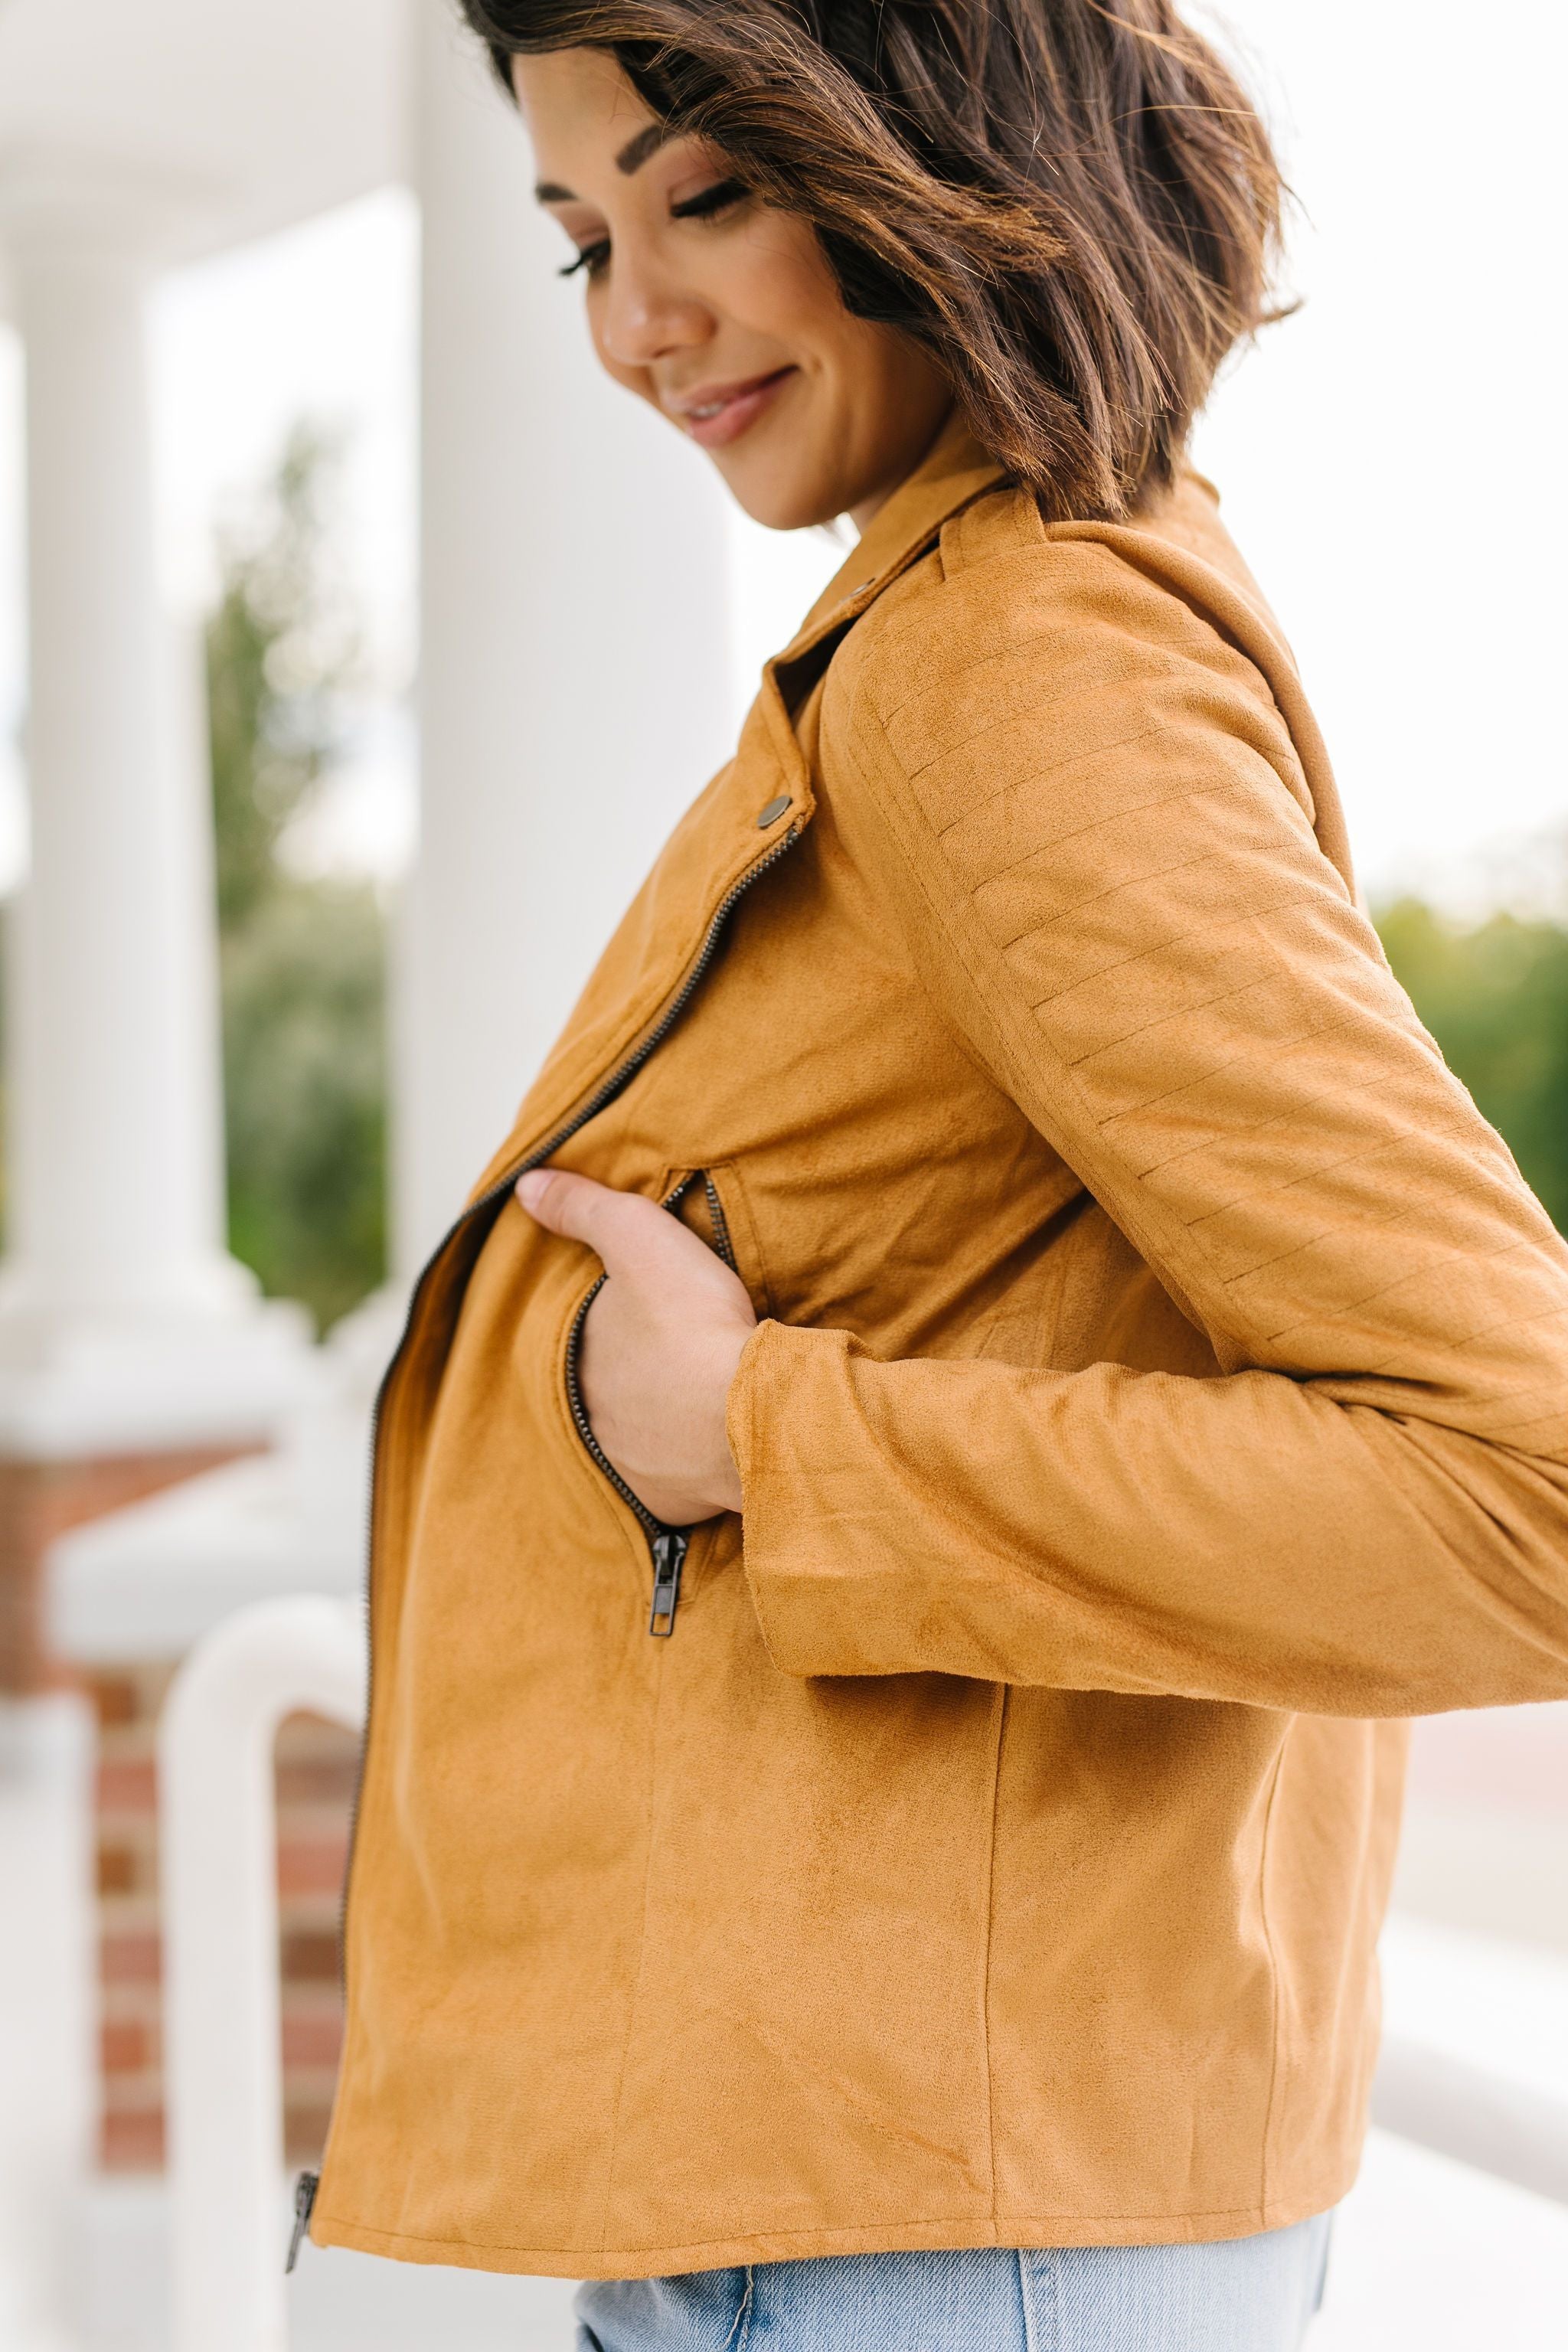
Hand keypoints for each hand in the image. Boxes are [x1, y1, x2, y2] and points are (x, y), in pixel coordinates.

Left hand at [515, 1168, 754, 1524]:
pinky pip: (672, 1482)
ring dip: (656, 1425)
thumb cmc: (692, 1322)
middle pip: (605, 1391)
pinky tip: (707, 1448)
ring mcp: (629, 1467)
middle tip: (667, 1360)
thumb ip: (582, 1207)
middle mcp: (588, 1420)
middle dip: (629, 1379)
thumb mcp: (637, 1237)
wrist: (749, 1413)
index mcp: (574, 1360)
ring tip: (689, 1404)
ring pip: (635, 1439)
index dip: (610, 1323)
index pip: (582, 1338)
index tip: (642, 1315)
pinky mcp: (670, 1504)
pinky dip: (685, 1465)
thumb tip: (526, 1186)